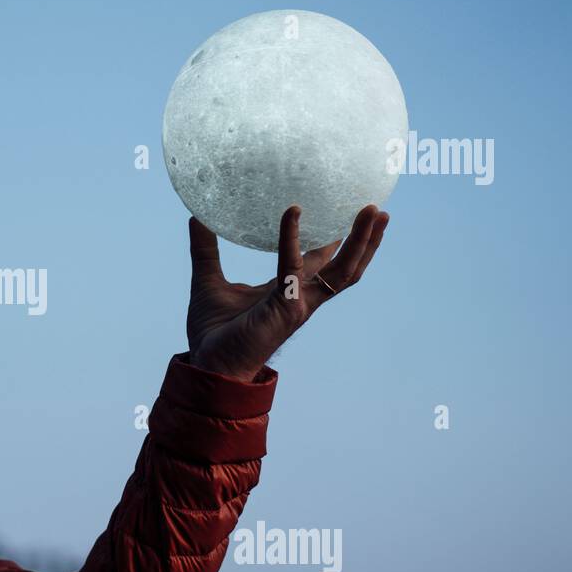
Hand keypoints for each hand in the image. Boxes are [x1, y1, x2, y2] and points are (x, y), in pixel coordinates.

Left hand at [186, 204, 390, 379]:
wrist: (208, 363)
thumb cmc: (213, 331)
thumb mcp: (208, 279)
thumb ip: (205, 248)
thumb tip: (195, 216)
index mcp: (287, 289)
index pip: (318, 261)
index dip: (335, 239)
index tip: (344, 210)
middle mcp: (300, 296)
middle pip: (344, 266)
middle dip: (363, 239)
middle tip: (376, 208)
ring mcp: (298, 303)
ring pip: (342, 272)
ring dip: (360, 243)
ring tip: (372, 213)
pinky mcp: (286, 308)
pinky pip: (292, 268)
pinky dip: (292, 239)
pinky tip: (292, 212)